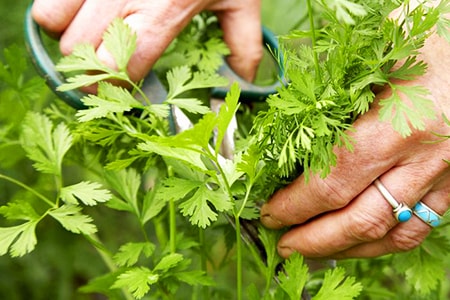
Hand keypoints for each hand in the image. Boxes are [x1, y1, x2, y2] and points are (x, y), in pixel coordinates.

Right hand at [31, 0, 261, 81]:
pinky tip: (84, 12)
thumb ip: (243, 45)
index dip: (114, 88)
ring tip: (90, 36)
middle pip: (79, 47)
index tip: (115, 95)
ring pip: (51, 18)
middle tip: (102, 69)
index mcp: (165, 11)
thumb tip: (242, 82)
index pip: (124, 64)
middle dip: (86, 68)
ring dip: (66, 35)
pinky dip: (59, 9)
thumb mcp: (240, 2)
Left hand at [260, 32, 449, 258]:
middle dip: (315, 239)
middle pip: (360, 218)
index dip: (296, 205)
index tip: (270, 213)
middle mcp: (426, 157)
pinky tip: (360, 241)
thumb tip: (292, 114)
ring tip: (314, 251)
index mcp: (399, 122)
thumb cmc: (437, 36)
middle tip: (284, 245)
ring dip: (347, 249)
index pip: (333, 180)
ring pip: (393, 232)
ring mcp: (446, 174)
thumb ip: (337, 81)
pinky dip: (384, 241)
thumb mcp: (381, 47)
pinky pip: (422, 226)